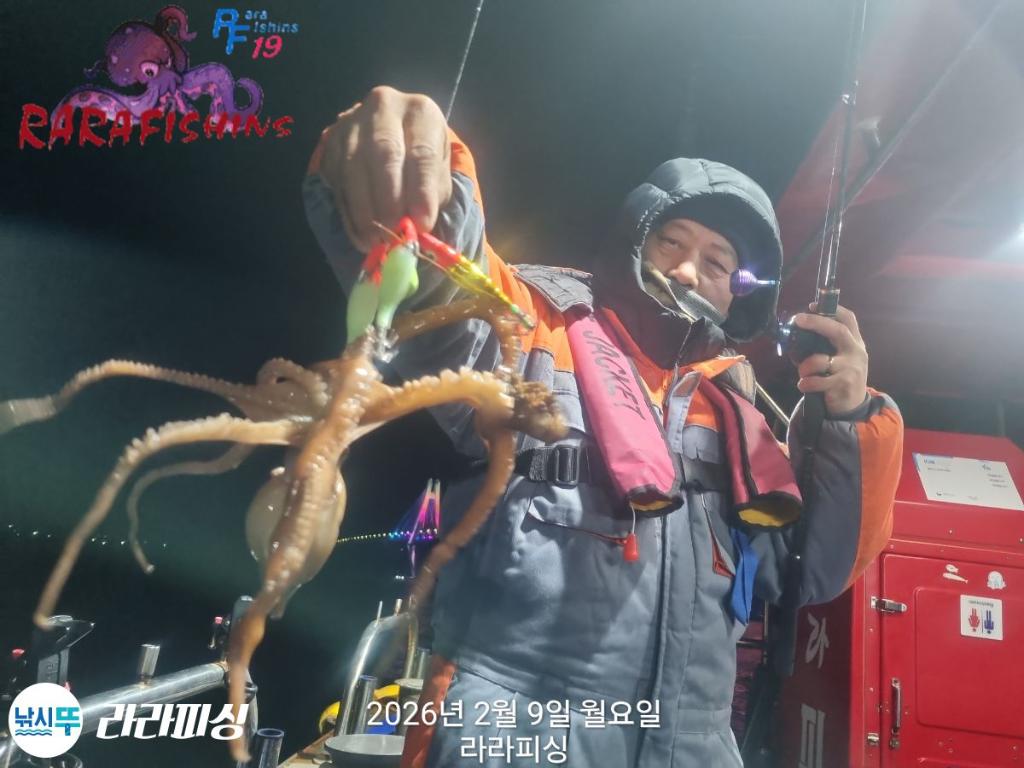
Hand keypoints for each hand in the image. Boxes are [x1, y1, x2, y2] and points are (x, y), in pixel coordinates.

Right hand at [317, 86, 451, 251]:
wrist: (393, 136)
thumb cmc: (422, 160)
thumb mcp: (439, 172)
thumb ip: (432, 196)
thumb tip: (416, 226)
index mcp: (420, 112)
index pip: (422, 153)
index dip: (422, 191)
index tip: (423, 224)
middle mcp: (385, 107)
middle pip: (384, 153)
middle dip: (388, 199)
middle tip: (393, 233)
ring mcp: (353, 121)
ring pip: (354, 166)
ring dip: (364, 210)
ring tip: (375, 241)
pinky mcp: (332, 140)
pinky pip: (336, 179)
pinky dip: (348, 212)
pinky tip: (359, 235)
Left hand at [793, 303, 868, 415]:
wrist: (853, 407)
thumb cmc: (841, 377)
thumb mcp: (843, 358)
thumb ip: (829, 345)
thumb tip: (801, 333)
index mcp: (855, 342)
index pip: (849, 319)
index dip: (833, 309)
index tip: (813, 305)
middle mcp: (856, 352)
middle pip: (839, 331)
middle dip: (817, 323)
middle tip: (799, 319)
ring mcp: (851, 368)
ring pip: (821, 360)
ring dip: (805, 366)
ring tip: (802, 372)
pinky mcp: (843, 385)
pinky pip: (817, 381)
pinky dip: (805, 383)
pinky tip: (804, 385)